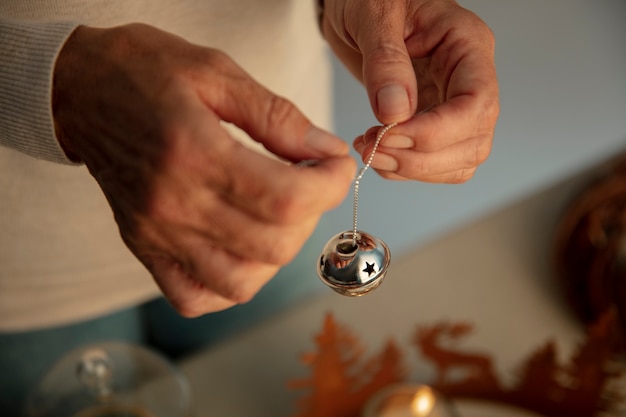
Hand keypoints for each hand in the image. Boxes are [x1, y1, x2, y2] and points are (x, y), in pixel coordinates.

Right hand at [52, 24, 355, 315]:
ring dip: (279, 250)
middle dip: (314, 213)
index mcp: (196, 153)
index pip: (288, 198)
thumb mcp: (216, 72)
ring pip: (242, 283)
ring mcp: (157, 235)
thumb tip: (325, 150)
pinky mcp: (144, 248)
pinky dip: (231, 284)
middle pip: (275, 244)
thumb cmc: (144, 71)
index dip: (331, 185)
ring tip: (279, 212)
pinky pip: (195, 298)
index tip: (336, 164)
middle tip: (309, 179)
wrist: (78, 89)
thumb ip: (277, 116)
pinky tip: (243, 248)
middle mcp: (174, 205)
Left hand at [321, 0, 498, 181]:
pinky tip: (377, 152)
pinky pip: (433, 162)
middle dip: (421, 157)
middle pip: (473, 140)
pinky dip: (404, 169)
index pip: (477, 102)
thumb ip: (385, 61)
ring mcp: (452, 103)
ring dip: (412, 169)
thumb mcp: (373, 14)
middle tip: (373, 149)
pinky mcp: (432, 121)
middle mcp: (468, 78)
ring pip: (457, 160)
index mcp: (467, 44)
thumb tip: (396, 113)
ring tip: (370, 150)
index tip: (392, 136)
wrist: (355, 3)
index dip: (438, 131)